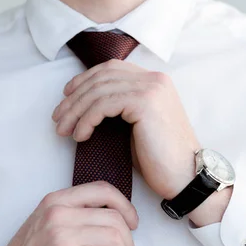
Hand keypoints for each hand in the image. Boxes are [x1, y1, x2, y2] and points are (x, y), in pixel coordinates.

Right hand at [0, 182, 138, 245]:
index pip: (104, 190)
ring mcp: (59, 234)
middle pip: (116, 220)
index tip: (132, 227)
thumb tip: (119, 222)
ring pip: (115, 241)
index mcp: (56, 201)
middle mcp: (58, 212)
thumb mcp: (48, 227)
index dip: (126, 207)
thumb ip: (75, 217)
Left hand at [52, 60, 200, 199]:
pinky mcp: (145, 102)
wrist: (186, 177)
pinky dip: (86, 120)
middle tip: (58, 118)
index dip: (85, 80)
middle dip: (74, 97)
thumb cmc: (160, 159)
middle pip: (101, 77)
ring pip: (98, 91)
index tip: (66, 97)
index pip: (111, 68)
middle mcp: (154, 78)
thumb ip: (118, 109)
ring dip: (75, 111)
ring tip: (63, 130)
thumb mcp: (136, 126)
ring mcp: (151, 87)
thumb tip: (86, 106)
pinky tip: (80, 136)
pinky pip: (103, 105)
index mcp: (154, 80)